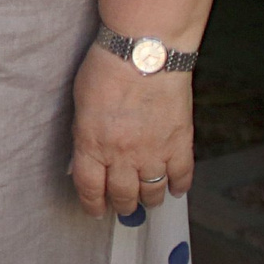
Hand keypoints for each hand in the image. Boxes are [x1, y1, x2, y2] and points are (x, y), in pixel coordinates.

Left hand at [71, 44, 194, 216]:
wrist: (144, 53)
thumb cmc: (106, 68)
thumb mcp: (81, 104)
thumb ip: (85, 134)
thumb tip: (86, 156)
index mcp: (91, 143)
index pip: (89, 187)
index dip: (92, 204)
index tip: (94, 210)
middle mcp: (122, 154)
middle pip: (122, 195)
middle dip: (121, 205)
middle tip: (122, 207)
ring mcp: (154, 151)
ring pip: (152, 191)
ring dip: (149, 200)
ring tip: (147, 201)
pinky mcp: (180, 143)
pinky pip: (182, 176)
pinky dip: (179, 186)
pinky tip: (175, 189)